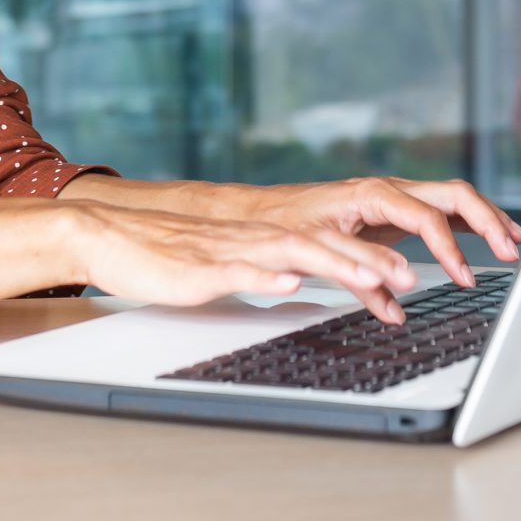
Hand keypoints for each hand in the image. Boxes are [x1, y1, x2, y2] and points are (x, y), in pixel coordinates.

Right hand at [66, 203, 422, 322]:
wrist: (110, 239)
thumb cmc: (167, 257)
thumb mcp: (228, 266)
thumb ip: (265, 270)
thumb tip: (302, 281)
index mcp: (264, 239)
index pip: (328, 244)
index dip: (370, 256)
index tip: (409, 273)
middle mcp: (255, 240)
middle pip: (323, 245)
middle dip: (369, 259)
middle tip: (410, 275)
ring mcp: (230, 253)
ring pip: (292, 252)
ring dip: (335, 263)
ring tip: (372, 277)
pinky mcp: (200, 269)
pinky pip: (238, 270)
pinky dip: (266, 274)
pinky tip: (289, 280)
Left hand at [232, 177, 520, 292]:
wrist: (265, 214)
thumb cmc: (287, 228)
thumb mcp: (319, 252)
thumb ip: (360, 277)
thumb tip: (396, 305)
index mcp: (374, 194)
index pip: (428, 216)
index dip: (451, 249)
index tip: (465, 277)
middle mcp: (390, 189)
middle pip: (453, 195)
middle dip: (487, 221)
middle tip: (510, 251)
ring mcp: (395, 197)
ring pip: (453, 199)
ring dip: (486, 218)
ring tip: (514, 243)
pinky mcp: (395, 210)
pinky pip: (441, 212)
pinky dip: (468, 225)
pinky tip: (489, 240)